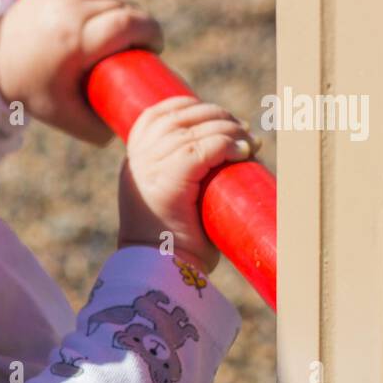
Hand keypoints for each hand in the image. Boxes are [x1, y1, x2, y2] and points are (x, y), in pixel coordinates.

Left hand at [0, 0, 162, 146]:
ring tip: (117, 36)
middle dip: (139, 27)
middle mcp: (68, 8)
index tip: (154, 48)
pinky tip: (102, 18)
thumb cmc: (33, 90)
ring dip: (124, 11)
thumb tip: (136, 126)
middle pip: (126, 8)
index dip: (151, 33)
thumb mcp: (65, 117)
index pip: (130, 23)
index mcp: (73, 40)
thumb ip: (100, 129)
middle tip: (134, 48)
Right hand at [116, 96, 260, 274]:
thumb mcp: (177, 197)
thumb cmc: (176, 244)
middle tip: (244, 134)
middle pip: (179, 116)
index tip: (219, 117)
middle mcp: (137, 161)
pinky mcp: (168, 181)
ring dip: (228, 129)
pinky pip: (201, 148)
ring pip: (195, 129)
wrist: (160, 275)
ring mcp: (149, 169)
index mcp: (134, 162)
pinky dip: (226, 145)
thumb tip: (236, 145)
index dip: (192, 106)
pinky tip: (243, 153)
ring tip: (249, 145)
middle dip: (217, 116)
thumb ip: (190, 172)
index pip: (157, 114)